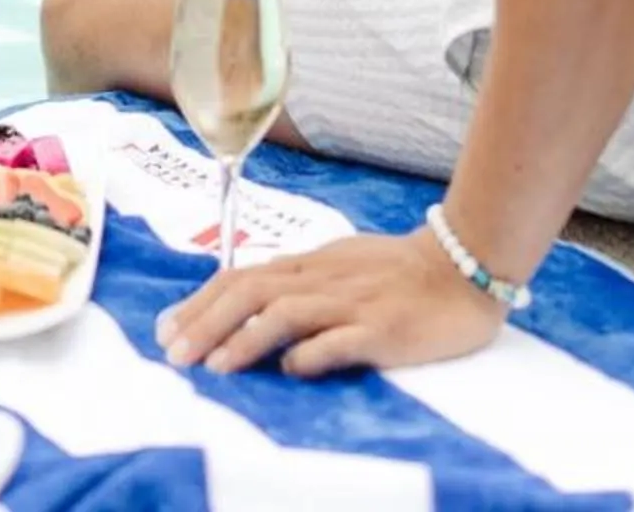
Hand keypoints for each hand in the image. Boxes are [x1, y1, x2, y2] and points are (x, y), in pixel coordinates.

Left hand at [154, 229, 507, 378]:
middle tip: (175, 354)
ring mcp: (354, 303)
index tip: (168, 329)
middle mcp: (324, 279)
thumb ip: (298, 285)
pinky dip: (313, 353)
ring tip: (216, 366)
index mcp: (311, 265)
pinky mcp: (385, 329)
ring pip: (287, 312)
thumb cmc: (398, 271)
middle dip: (207, 322)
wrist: (465, 266)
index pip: (243, 277)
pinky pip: (343, 340)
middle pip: (253, 291)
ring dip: (246, 339)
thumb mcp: (339, 267)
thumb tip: (249, 313)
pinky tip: (292, 369)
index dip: (201, 302)